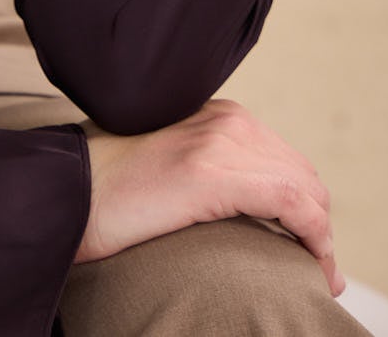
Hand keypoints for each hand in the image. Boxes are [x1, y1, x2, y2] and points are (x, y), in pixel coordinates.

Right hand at [75, 98, 345, 297]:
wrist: (66, 191)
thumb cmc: (108, 190)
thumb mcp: (170, 165)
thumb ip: (207, 168)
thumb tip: (244, 210)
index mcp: (215, 113)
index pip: (284, 158)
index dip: (305, 205)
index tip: (308, 246)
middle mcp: (225, 119)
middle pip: (302, 173)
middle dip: (316, 221)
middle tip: (317, 267)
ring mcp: (219, 142)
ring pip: (305, 187)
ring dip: (320, 235)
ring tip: (319, 274)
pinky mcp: (213, 174)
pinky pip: (292, 202)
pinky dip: (315, 237)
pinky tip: (316, 266)